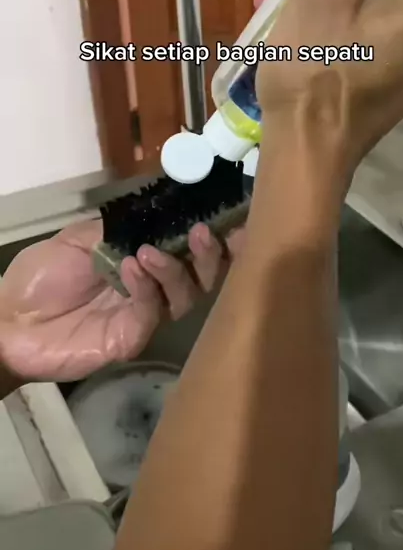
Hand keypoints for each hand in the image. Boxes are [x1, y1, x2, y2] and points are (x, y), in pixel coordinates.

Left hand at [0, 219, 244, 383]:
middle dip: (211, 254)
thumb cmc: (41, 278)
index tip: (232, 216)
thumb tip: (162, 211)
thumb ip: (122, 228)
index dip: (216, 236)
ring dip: (174, 268)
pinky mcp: (131, 338)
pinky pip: (152, 312)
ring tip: (148, 251)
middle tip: (203, 232)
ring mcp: (145, 317)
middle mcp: (154, 290)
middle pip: (203, 277)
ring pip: (185, 296)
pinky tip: (131, 268)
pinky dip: (147, 288)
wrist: (8, 321)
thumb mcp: (81, 239)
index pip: (190, 250)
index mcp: (146, 263)